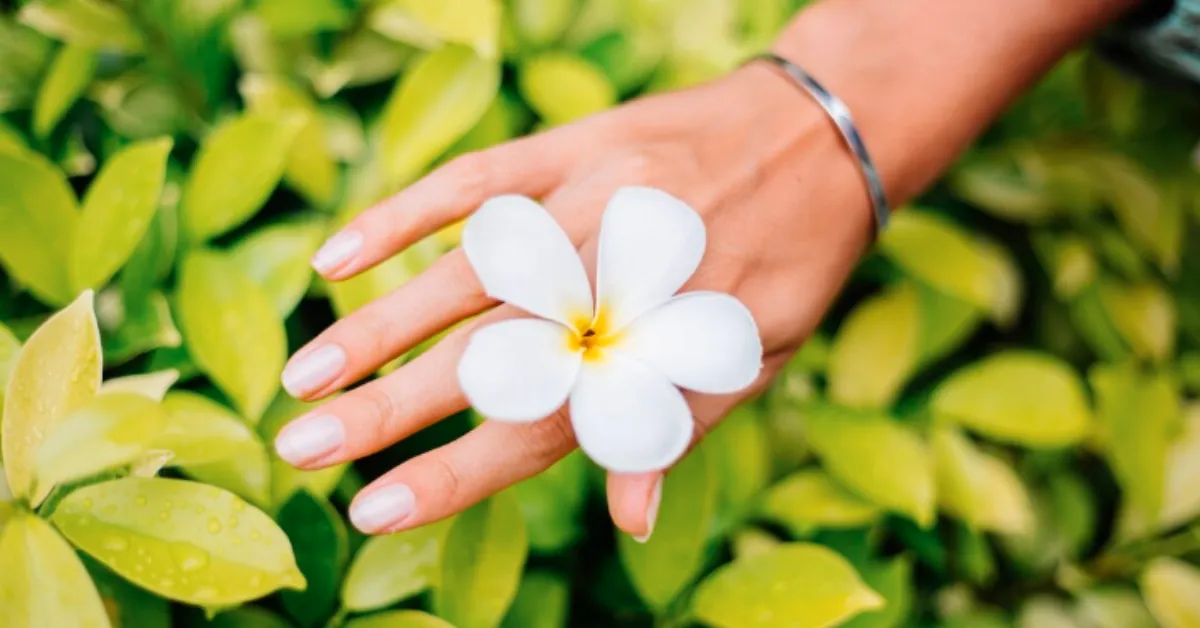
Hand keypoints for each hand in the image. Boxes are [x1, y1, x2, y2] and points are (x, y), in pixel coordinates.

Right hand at [273, 63, 875, 538]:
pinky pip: (477, 179)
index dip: (454, 474)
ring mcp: (588, 204)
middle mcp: (615, 278)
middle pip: (487, 356)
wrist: (819, 137)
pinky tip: (338, 253)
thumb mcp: (751, 362)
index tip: (372, 510)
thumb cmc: (784, 267)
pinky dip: (404, 214)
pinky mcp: (575, 146)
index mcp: (657, 346)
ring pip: (466, 274)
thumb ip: (674, 429)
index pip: (539, 426)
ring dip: (377, 325)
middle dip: (387, 408)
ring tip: (304, 376)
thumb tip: (626, 524)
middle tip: (300, 449)